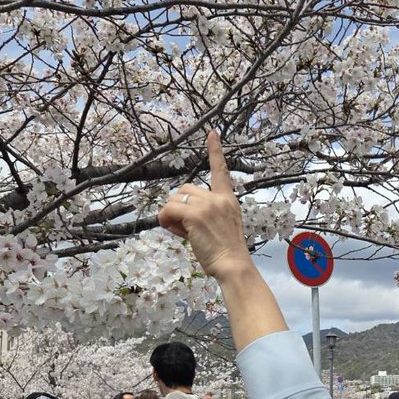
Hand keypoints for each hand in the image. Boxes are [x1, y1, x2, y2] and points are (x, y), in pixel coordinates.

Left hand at [158, 131, 250, 280]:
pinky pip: (168, 210)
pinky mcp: (195, 215)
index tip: (212, 133)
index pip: (220, 170)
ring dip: (171, 215)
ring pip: (174, 199)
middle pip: (185, 189)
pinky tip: (174, 231)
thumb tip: (177, 213)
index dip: (215, 151)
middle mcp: (218, 198)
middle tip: (185, 227)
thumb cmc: (226, 253)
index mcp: (228, 200)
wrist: (233, 265)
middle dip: (179, 206)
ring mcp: (207, 205)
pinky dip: (165, 220)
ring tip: (182, 232)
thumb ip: (204, 214)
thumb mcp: (220, 227)